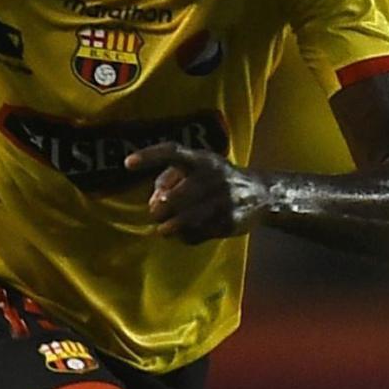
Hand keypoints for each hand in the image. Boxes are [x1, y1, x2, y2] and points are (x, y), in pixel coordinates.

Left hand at [125, 144, 267, 243]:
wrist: (260, 194)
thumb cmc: (216, 179)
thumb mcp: (197, 168)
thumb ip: (169, 179)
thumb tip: (153, 202)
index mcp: (201, 160)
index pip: (172, 152)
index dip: (150, 156)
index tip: (127, 164)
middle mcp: (213, 177)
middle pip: (174, 197)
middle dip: (159, 209)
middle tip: (157, 213)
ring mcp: (223, 200)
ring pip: (186, 219)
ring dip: (170, 227)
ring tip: (164, 230)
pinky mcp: (230, 221)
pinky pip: (200, 233)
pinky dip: (187, 236)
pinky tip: (186, 233)